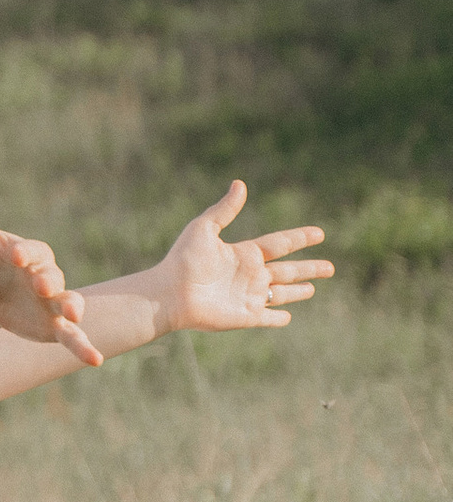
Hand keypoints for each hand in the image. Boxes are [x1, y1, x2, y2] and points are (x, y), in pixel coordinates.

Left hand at [0, 180, 99, 367]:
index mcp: (32, 254)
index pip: (33, 251)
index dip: (25, 252)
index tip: (13, 254)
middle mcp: (49, 277)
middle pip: (53, 278)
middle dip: (48, 281)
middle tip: (40, 285)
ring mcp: (54, 304)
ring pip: (70, 305)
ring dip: (73, 308)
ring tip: (72, 315)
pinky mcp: (53, 327)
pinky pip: (72, 337)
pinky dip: (83, 347)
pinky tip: (95, 360)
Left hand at [146, 181, 329, 334]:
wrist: (169, 293)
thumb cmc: (184, 260)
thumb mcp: (204, 228)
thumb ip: (224, 209)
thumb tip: (240, 183)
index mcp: (244, 253)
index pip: (280, 244)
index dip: (300, 238)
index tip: (320, 233)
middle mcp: (251, 275)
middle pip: (288, 270)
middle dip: (310, 268)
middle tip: (331, 268)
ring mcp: (250, 296)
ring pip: (283, 293)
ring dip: (298, 292)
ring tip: (313, 289)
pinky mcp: (247, 316)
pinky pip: (269, 318)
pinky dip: (279, 318)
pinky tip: (287, 317)